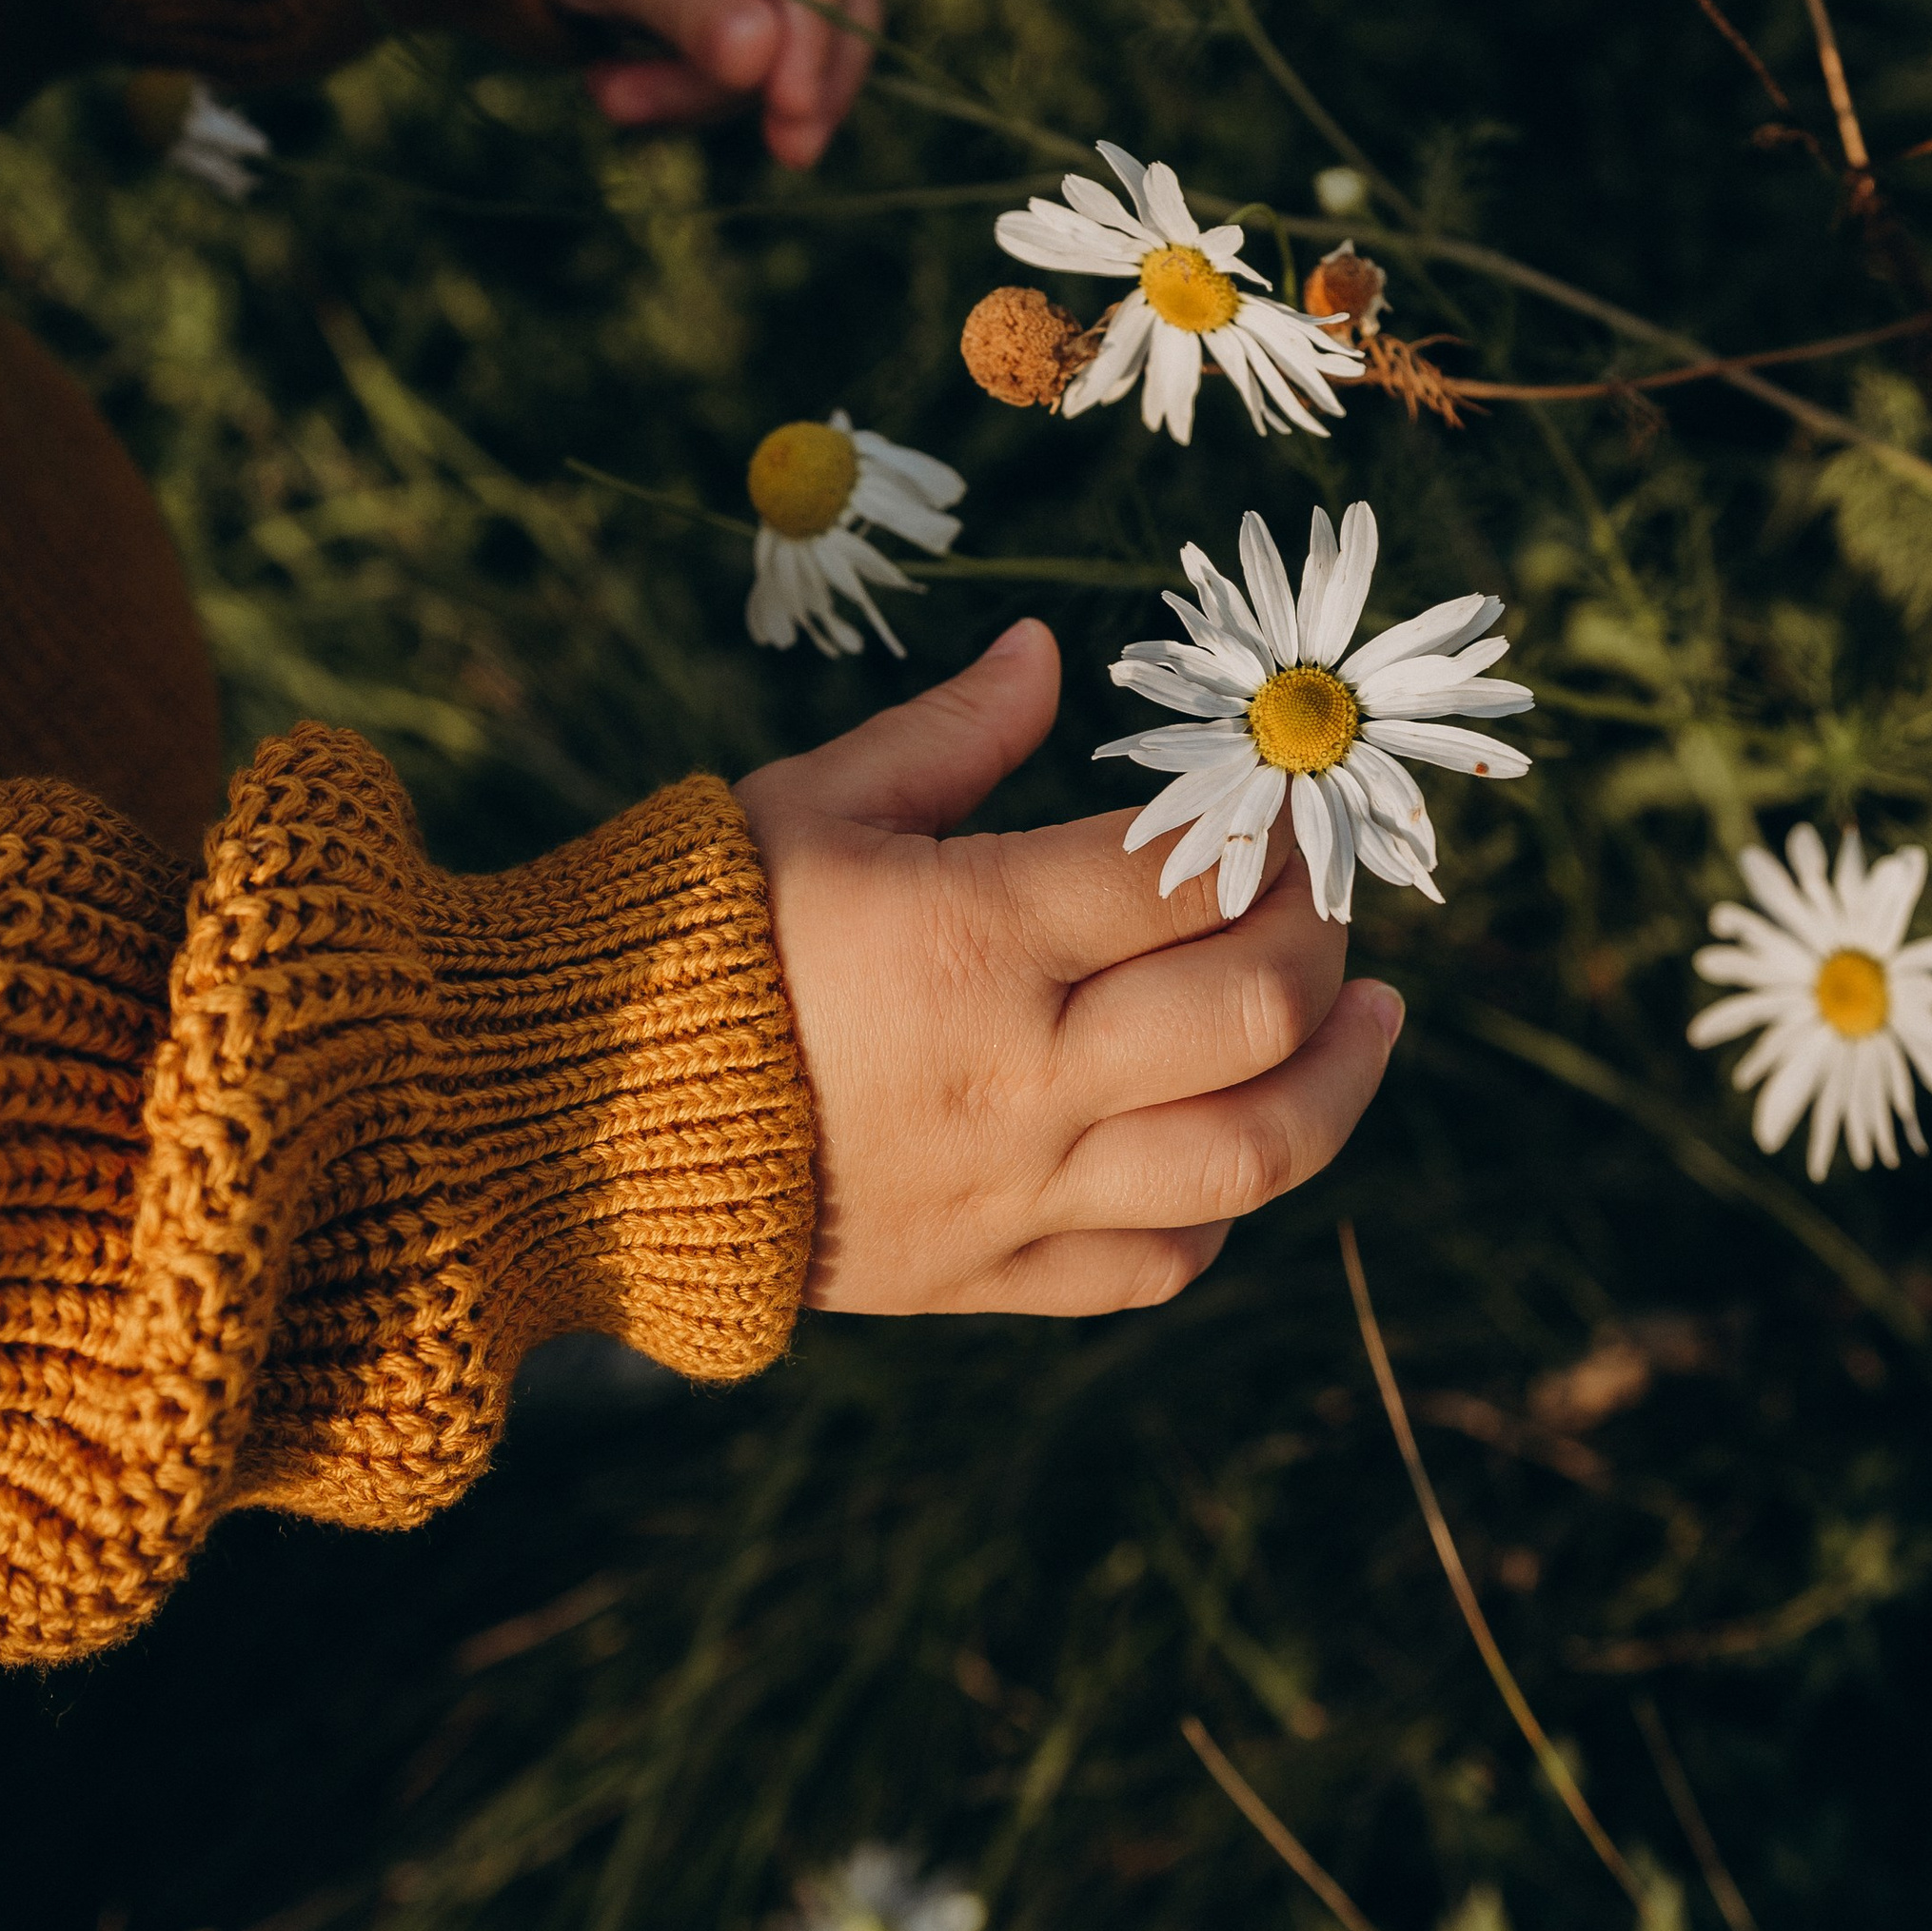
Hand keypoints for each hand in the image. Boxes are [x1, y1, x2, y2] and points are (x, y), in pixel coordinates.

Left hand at [536, 0, 880, 167]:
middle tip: (782, 154)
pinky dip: (701, 84)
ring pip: (801, 28)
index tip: (790, 106)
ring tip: (611, 98)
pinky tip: (625, 88)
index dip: (815, 23)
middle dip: (796, 75)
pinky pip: (764, 48)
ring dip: (715, 87)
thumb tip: (758, 59)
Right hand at [737, 620, 1403, 1314]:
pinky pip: (1155, 1262)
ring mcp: (1013, 1190)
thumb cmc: (681, 936)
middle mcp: (1020, 1074)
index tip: (1285, 799)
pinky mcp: (985, 1276)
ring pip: (1249, 1157)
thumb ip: (951, 733)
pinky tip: (1236, 1135)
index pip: (1191, 877)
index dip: (1269, 828)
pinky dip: (1222, 1204)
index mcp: (972, 937)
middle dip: (1323, 937)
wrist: (561, 1124)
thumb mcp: (808, 802)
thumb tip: (1047, 653)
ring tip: (1370, 1020)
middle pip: (1257, 1010)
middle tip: (1322, 894)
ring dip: (1340, 1080)